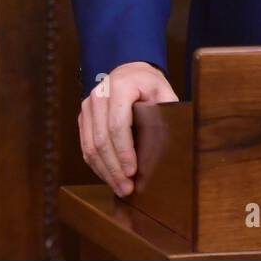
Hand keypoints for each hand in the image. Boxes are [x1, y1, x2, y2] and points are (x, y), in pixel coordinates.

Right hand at [78, 60, 177, 196]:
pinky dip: (97, 165)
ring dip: (104, 171)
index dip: (124, 151)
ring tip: (119, 187)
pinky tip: (109, 177)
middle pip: (101, 139)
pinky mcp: (84, 118)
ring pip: (90, 146)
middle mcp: (99, 95)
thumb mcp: (163, 92)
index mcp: (120, 87)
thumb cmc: (149, 84)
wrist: (129, 72)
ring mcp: (88, 106)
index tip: (133, 171)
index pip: (117, 125)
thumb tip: (176, 138)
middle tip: (126, 188)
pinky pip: (85, 146)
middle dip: (114, 168)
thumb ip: (167, 111)